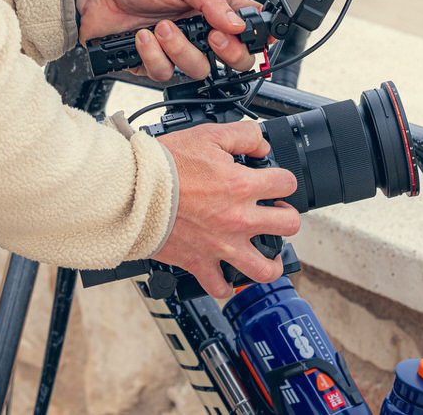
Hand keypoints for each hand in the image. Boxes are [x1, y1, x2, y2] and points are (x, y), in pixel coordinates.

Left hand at [75, 0, 258, 78]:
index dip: (254, 37)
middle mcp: (200, 31)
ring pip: (198, 70)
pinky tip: (141, 37)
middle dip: (225, 52)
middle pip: (233, 60)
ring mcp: (178, 50)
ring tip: (160, 27)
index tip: (247, 37)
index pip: (248, 26)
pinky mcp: (155, 65)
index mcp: (213, 6)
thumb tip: (236, 24)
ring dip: (179, 49)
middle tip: (211, 37)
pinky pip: (165, 75)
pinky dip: (152, 56)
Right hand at [152, 121, 300, 297]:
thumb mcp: (208, 135)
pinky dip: (226, 285)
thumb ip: (243, 136)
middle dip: (286, 216)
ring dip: (271, 262)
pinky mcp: (199, 263)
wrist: (133, 191)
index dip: (282, 179)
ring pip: (265, 269)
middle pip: (289, 225)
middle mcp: (239, 219)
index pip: (287, 184)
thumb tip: (261, 146)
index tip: (274, 181)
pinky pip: (220, 287)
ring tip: (268, 255)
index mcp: (243, 186)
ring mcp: (222, 246)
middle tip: (274, 214)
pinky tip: (228, 277)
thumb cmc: (165, 165)